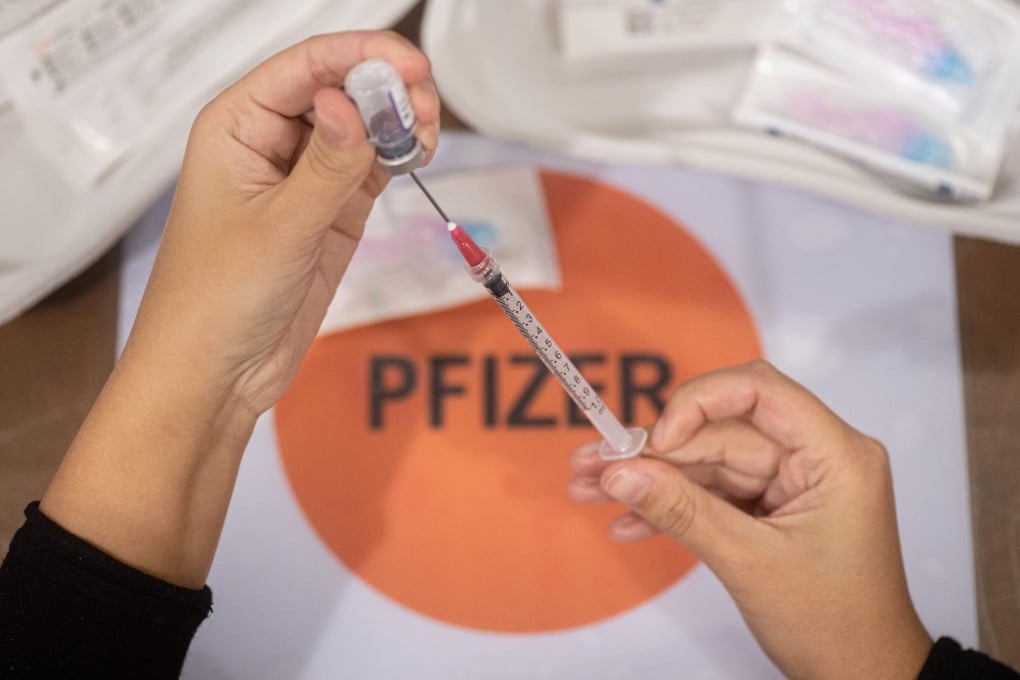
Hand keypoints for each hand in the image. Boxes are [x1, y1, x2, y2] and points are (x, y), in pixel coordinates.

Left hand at [127, 30, 439, 414]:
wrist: (216, 371)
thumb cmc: (215, 300)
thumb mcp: (279, 228)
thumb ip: (325, 166)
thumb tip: (350, 105)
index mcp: (237, 128)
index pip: (304, 68)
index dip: (359, 57)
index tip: (408, 66)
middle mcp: (269, 143)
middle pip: (337, 90)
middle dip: (385, 88)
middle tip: (424, 106)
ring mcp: (304, 179)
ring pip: (360, 127)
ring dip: (397, 121)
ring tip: (427, 131)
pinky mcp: (330, 212)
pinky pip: (370, 168)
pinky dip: (397, 157)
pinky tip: (417, 154)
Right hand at [568, 361, 931, 679]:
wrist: (862, 677)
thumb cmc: (834, 624)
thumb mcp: (750, 563)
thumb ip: (682, 511)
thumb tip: (620, 472)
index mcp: (835, 454)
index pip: (759, 391)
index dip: (698, 402)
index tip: (655, 440)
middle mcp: (814, 457)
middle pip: (720, 431)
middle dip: (652, 451)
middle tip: (590, 463)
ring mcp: (791, 483)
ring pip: (707, 462)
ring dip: (649, 480)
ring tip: (588, 488)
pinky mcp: (771, 507)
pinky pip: (713, 493)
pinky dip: (672, 508)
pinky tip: (627, 523)